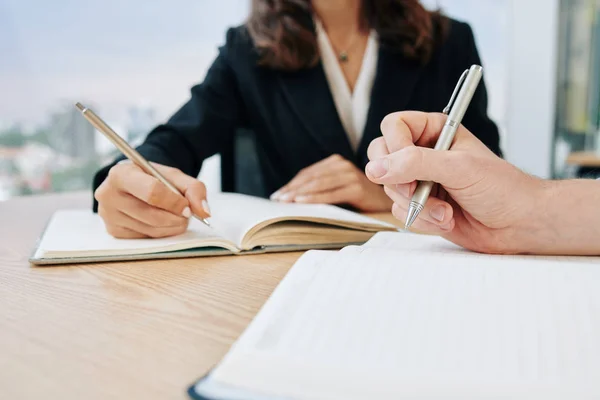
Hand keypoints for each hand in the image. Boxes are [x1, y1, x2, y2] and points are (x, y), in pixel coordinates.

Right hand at [95, 162, 209, 238]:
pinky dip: (161, 233)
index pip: (152, 192)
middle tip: (187, 215)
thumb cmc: (152, 178)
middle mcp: (108, 194)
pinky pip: (145, 237)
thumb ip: (193, 188)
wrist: (133, 183)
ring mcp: (108, 215)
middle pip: (152, 215)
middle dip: (176, 218)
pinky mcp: (113, 231)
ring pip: (150, 229)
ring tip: (179, 218)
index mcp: (121, 174)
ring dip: (172, 227)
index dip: (174, 202)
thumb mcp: (173, 176)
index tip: (188, 207)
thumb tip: (204, 212)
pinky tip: (164, 223)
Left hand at [271, 154, 391, 211]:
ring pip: (319, 184)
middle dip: (292, 189)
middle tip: (277, 199)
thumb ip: (322, 188)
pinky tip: (302, 203)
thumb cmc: (360, 199)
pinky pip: (331, 193)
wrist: (390, 202)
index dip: (291, 184)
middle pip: (311, 177)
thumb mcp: (339, 189)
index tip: (277, 195)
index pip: (308, 173)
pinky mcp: (357, 187)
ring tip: (286, 202)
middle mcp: (343, 165)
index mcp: (336, 163)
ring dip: (299, 193)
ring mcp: (351, 175)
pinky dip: (315, 198)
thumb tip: (292, 198)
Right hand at [365, 111, 545, 253]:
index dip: (394, 145)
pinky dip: (422, 220)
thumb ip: (415, 163)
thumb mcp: (458, 168)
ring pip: (390, 189)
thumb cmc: (502, 188)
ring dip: (418, 205)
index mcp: (435, 131)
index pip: (394, 126)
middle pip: (381, 157)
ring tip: (447, 210)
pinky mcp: (420, 206)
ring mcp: (420, 181)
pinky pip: (400, 212)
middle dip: (400, 181)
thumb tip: (376, 168)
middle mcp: (424, 153)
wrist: (519, 224)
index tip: (406, 164)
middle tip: (419, 189)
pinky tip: (447, 219)